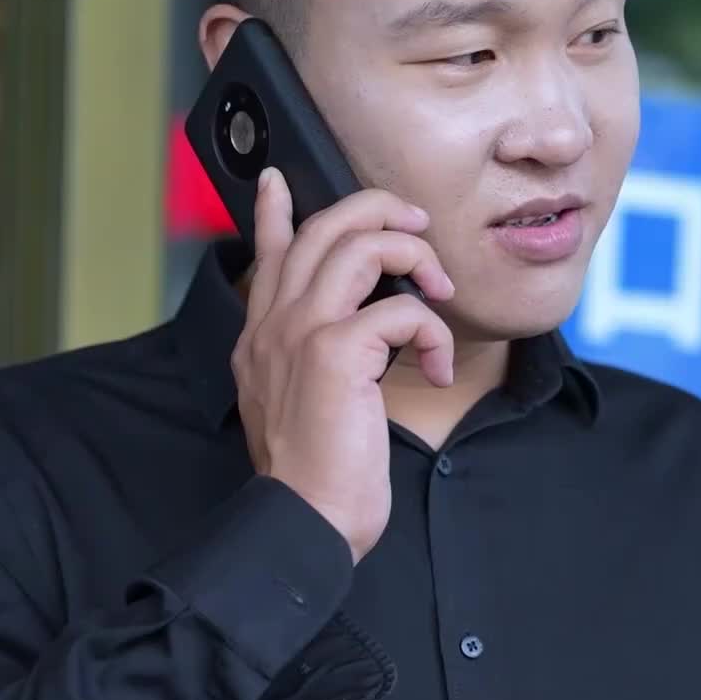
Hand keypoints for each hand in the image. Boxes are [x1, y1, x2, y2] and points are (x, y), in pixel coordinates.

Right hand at [232, 168, 454, 563]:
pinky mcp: (335, 353)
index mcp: (260, 338)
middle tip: (418, 225)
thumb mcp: (298, 407)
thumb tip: (353, 338)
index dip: (275, 210)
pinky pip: (401, 310)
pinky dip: (431, 333)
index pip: (268, 254)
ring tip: (440, 287)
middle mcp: (273, 325)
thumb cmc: (314, 477)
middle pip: (321, 228)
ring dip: (414, 255)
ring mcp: (300, 333)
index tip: (281, 179)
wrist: (304, 520)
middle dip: (377, 210)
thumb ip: (310, 361)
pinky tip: (434, 370)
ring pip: (361, 246)